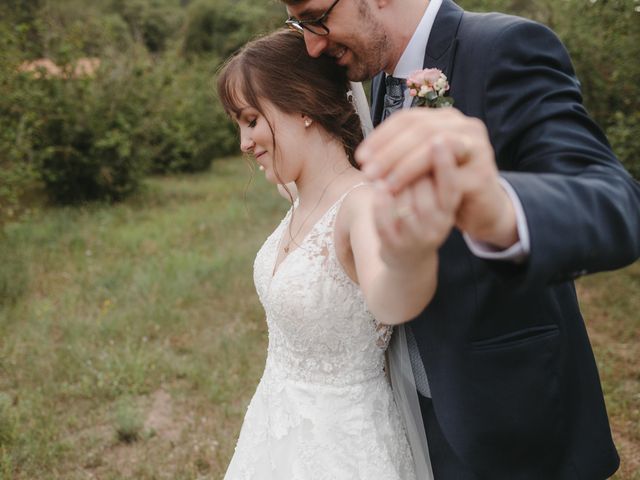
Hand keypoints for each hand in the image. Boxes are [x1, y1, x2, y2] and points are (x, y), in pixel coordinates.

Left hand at [356, 108, 517, 248]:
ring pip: (432, 147)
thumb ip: (401, 152)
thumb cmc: (443, 185)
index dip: (381, 136)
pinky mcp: (481, 173)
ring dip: (402, 165)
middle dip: (389, 151)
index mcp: (447, 119)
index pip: (408, 119)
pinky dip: (420, 183)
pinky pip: (445, 175)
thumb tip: (365, 154)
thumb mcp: (421, 163)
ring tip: (380, 182)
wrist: (482, 209)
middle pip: (419, 130)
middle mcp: (465, 126)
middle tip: (366, 171)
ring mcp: (477, 147)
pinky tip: (400, 193)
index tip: (360, 156)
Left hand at [372, 142, 459, 269]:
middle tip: (388, 148)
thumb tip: (417, 127)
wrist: (410, 260)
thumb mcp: (433, 191)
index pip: (451, 179)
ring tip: (377, 166)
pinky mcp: (397, 247)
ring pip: (409, 205)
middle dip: (406, 165)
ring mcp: (419, 237)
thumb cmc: (420, 214)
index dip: (442, 160)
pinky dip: (380, 204)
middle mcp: (439, 222)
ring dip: (392, 182)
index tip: (433, 138)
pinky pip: (387, 223)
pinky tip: (376, 188)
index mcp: (450, 206)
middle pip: (427, 187)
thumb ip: (428, 165)